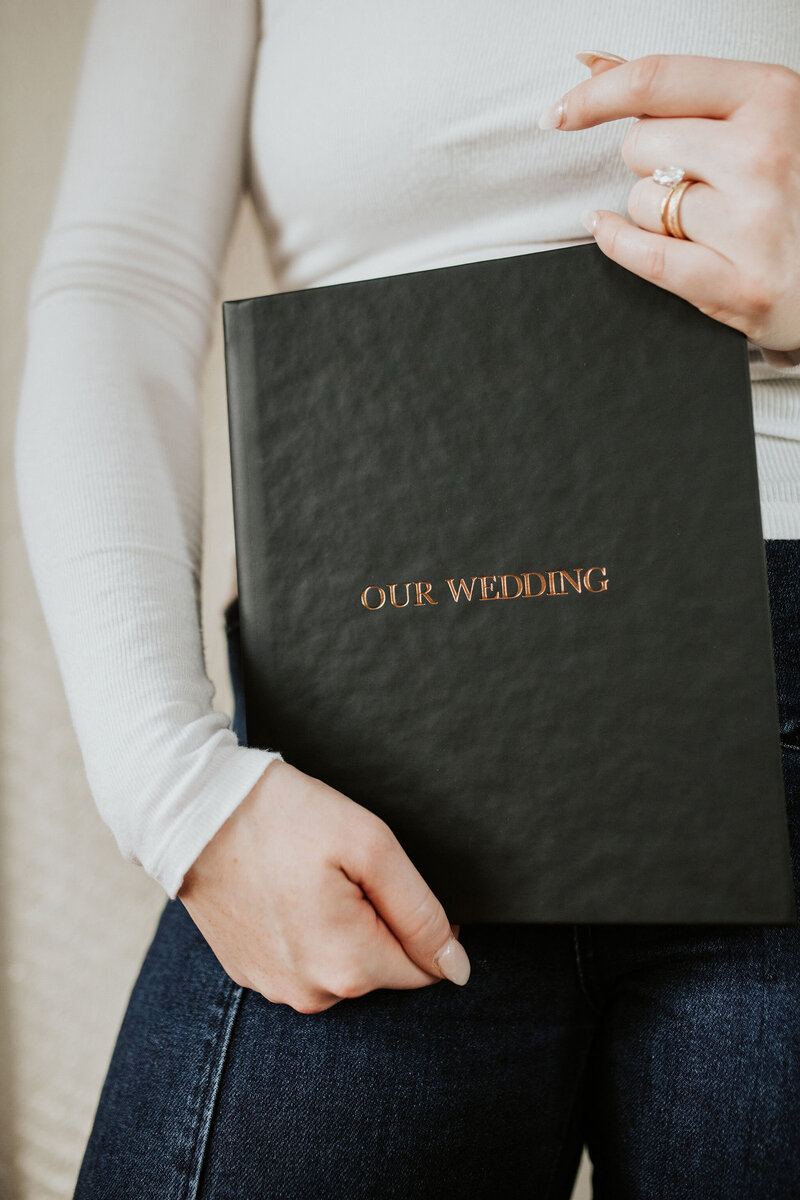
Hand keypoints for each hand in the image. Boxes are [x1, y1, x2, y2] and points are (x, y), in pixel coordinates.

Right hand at [177, 760, 469, 1011]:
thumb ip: (420, 912)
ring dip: (342, 929)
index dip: (423, 922)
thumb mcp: (371, 846)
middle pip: (380, 969)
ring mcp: (274, 988)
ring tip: (310, 875)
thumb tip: (456, 968)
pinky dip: (305, 930)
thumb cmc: (284, 817)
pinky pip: (302, 961)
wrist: (192, 809)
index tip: (389, 877)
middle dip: (377, 922)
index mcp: (348, 967)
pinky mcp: (248, 972)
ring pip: (340, 967)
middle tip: (344, 867)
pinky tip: (285, 889)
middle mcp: (311, 994)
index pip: (423, 969)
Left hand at [539, 50, 799, 357]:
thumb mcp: (767, 114)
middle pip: (641, 145)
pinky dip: (617, 242)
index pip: (656, 81)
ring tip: (703, 217)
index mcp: (773, 99)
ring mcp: (752, 224)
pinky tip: (608, 230)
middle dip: (649, 160)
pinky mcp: (739, 285)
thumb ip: (685, 89)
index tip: (562, 113)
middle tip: (690, 174)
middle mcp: (764, 156)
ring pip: (640, 203)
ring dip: (650, 211)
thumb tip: (595, 64)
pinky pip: (645, 256)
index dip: (595, 96)